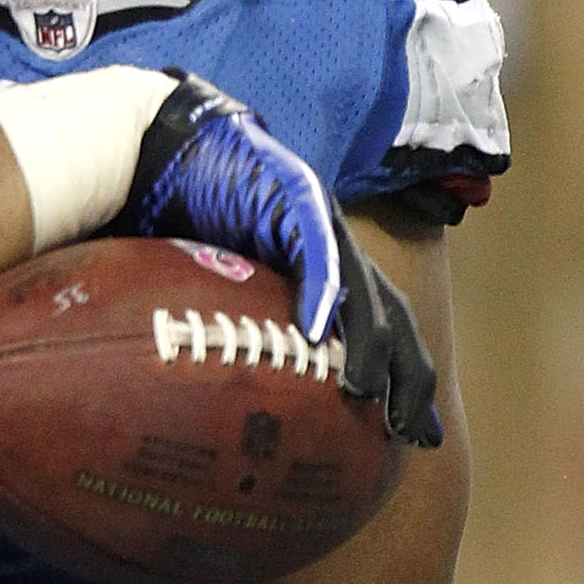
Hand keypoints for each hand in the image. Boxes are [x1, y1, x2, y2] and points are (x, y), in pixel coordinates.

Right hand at [119, 74, 441, 448]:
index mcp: (328, 270)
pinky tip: (321, 329)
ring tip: (368, 392)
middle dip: (409, 376)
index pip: (383, 330)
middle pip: (393, 317)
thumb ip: (239, 332)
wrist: (170, 146)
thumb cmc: (185, 222)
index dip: (404, 380)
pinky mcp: (294, 194)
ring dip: (370, 344)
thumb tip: (222, 406)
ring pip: (366, 289)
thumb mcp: (218, 292)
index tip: (413, 437)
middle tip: (411, 433)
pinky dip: (322, 289)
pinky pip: (317, 248)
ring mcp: (321, 221)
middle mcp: (336, 248)